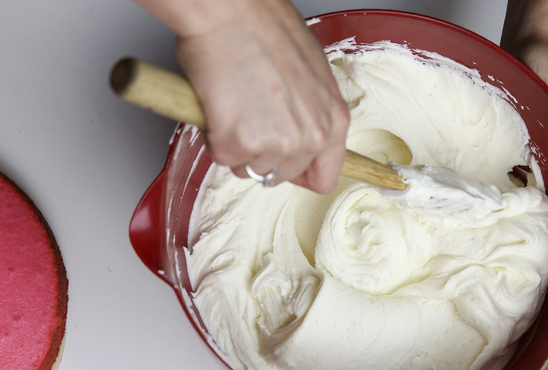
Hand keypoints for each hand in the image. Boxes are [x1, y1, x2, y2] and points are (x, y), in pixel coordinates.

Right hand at [135, 0, 349, 192]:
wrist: (229, 11)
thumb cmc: (265, 28)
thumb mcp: (309, 73)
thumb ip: (310, 112)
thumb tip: (297, 135)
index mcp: (333, 120)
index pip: (325, 176)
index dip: (301, 176)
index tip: (287, 169)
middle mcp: (309, 137)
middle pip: (281, 175)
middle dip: (261, 155)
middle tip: (248, 120)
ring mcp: (275, 143)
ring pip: (249, 168)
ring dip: (235, 145)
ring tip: (234, 106)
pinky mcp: (239, 143)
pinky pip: (222, 157)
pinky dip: (213, 137)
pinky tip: (219, 106)